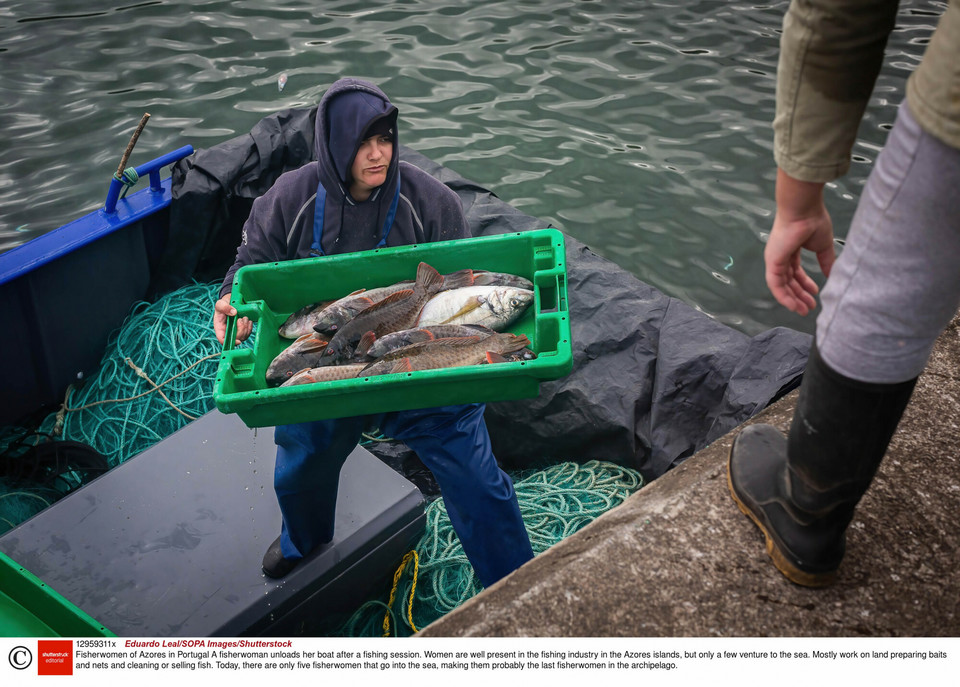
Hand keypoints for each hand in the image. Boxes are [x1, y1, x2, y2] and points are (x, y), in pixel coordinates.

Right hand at [214, 292, 252, 345]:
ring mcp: (235, 331)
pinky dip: (250, 327)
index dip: (230, 342)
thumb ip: (224, 307)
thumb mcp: (220, 303)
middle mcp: (227, 332)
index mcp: (220, 328)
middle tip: (241, 319)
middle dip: (241, 330)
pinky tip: (248, 320)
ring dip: (246, 328)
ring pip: (242, 337)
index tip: (238, 341)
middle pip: (235, 339)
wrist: (231, 301)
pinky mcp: (242, 329)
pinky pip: (247, 333)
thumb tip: (234, 313)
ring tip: (244, 318)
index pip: (222, 339)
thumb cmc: (224, 304)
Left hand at [765, 168, 836, 315]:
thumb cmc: (813, 221)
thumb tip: (833, 275)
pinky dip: (784, 296)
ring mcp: (775, 259)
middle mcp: (780, 255)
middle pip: (788, 280)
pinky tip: (793, 305)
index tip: (815, 294)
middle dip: (799, 295)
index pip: (795, 271)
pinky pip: (775, 284)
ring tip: (804, 310)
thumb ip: (826, 262)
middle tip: (810, 307)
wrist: (804, 209)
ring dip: (793, 299)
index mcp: (790, 249)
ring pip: (781, 285)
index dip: (805, 284)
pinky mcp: (772, 262)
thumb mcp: (823, 246)